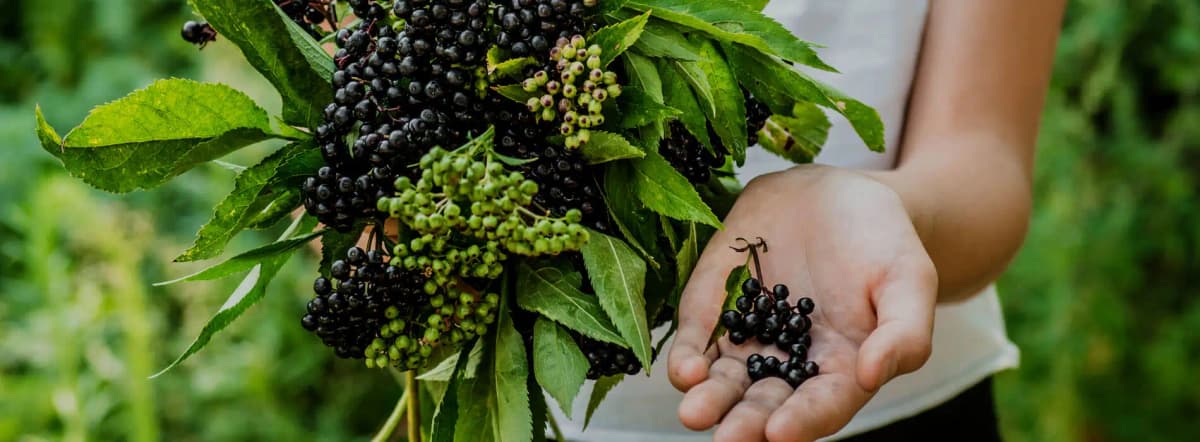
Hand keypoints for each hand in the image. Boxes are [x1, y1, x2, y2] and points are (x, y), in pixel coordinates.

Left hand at [667, 165, 937, 441]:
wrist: (836, 194)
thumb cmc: (882, 241)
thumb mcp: (909, 279)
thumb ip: (903, 333)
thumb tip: (871, 375)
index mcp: (841, 370)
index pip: (821, 406)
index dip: (802, 421)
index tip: (780, 432)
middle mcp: (789, 364)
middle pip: (764, 405)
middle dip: (745, 424)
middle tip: (728, 438)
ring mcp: (748, 338)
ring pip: (724, 382)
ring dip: (708, 400)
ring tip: (694, 413)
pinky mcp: (714, 308)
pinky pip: (698, 340)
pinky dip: (688, 358)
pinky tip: (684, 371)